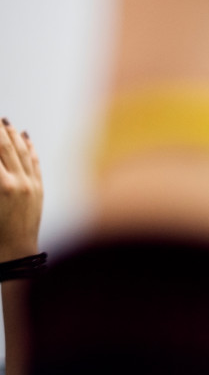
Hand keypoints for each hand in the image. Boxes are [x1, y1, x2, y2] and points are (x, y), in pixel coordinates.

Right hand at [0, 121, 42, 261]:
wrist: (14, 253)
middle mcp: (16, 181)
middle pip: (4, 146)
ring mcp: (30, 185)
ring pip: (21, 152)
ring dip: (12, 134)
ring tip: (5, 121)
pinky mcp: (39, 190)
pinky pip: (34, 163)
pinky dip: (30, 148)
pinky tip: (25, 136)